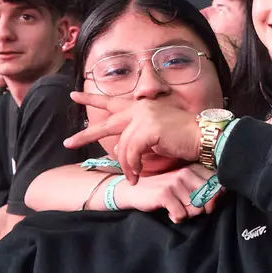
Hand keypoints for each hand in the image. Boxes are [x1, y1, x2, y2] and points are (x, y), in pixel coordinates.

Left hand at [64, 92, 200, 183]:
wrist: (204, 137)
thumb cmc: (184, 138)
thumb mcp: (156, 136)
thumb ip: (137, 137)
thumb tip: (120, 146)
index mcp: (142, 107)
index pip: (113, 101)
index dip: (93, 98)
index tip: (74, 95)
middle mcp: (141, 108)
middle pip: (107, 123)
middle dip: (86, 134)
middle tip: (68, 142)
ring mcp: (145, 117)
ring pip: (122, 146)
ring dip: (125, 165)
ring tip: (131, 177)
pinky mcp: (149, 129)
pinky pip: (131, 152)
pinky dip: (133, 166)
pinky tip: (136, 175)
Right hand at [114, 164, 218, 222]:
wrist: (133, 191)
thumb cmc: (162, 190)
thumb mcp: (183, 185)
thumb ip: (202, 188)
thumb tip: (223, 194)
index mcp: (193, 169)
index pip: (216, 187)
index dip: (212, 200)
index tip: (201, 203)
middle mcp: (186, 173)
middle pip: (208, 201)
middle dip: (200, 210)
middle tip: (187, 209)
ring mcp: (176, 182)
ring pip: (196, 210)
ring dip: (187, 215)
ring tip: (177, 209)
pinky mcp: (165, 193)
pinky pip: (182, 215)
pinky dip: (176, 218)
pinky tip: (169, 213)